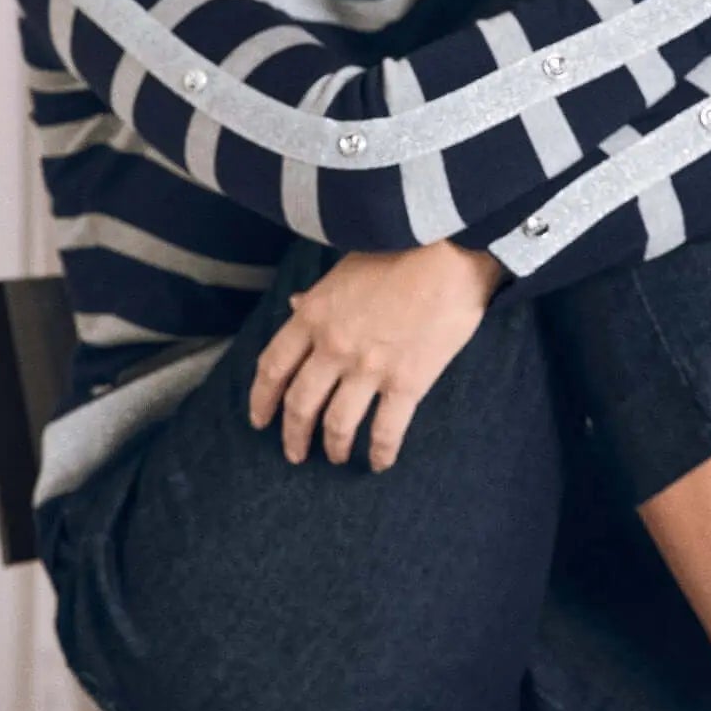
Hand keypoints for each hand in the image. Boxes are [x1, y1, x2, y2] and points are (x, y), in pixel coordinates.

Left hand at [248, 242, 503, 471]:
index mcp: (314, 315)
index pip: (273, 367)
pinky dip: (380, 452)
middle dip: (293, 435)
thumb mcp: (345, 267)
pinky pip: (386, 430)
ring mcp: (368, 368)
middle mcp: (333, 347)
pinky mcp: (406, 382)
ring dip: (333, 447)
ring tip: (335, 457)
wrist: (450, 249)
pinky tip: (380, 463)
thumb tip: (295, 304)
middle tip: (294, 453)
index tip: (260, 419)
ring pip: (337, 424)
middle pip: (300, 403)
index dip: (262, 399)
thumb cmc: (398, 247)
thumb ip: (319, 295)